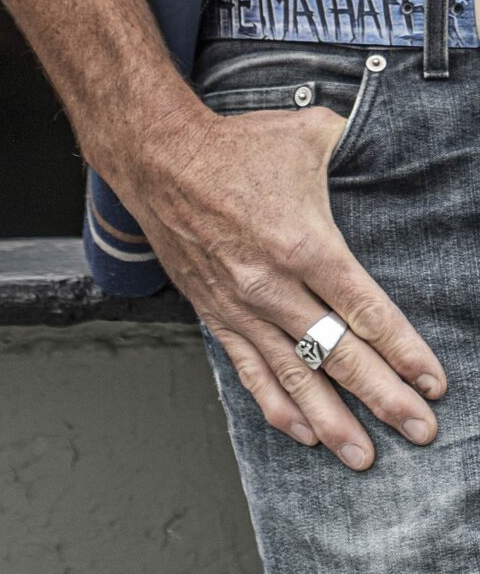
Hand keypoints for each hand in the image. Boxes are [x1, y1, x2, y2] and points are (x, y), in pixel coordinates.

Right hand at [133, 106, 446, 470]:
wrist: (161, 163)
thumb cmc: (233, 149)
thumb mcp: (306, 136)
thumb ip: (356, 152)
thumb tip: (391, 154)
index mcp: (303, 243)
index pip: (365, 312)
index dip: (403, 352)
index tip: (431, 384)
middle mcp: (271, 285)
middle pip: (336, 354)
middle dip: (382, 397)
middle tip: (418, 430)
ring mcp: (240, 305)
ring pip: (292, 375)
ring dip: (330, 418)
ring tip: (361, 455)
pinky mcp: (214, 312)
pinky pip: (247, 367)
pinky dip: (274, 403)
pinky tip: (299, 430)